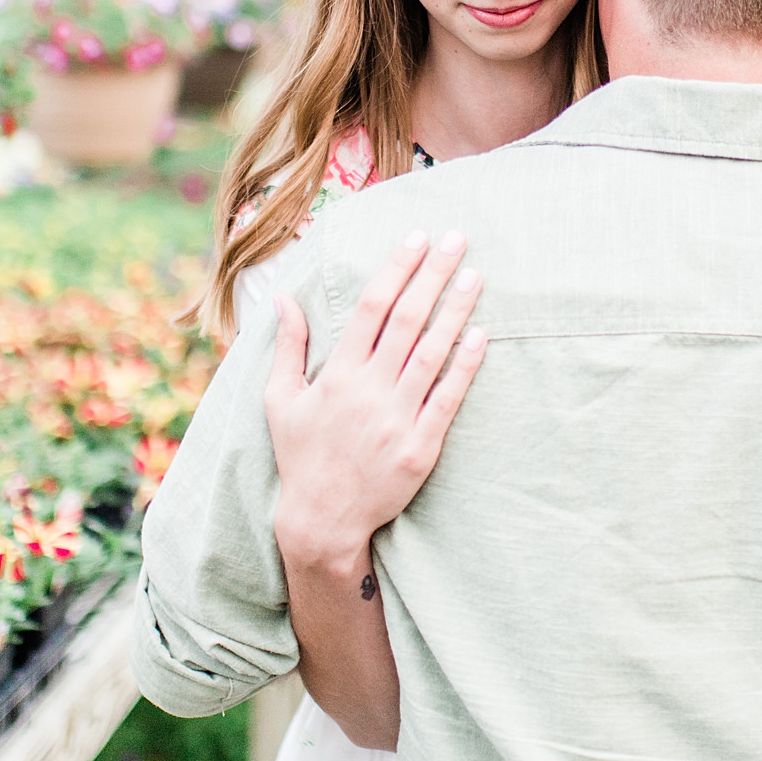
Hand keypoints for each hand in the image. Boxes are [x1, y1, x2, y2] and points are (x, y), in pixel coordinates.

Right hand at [267, 229, 486, 570]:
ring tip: (474, 277)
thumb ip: (289, 346)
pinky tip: (480, 337)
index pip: (371, 308)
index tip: (417, 239)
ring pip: (431, 354)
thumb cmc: (301, 455)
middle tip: (456, 239)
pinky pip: (447, 400)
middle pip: (406, 320)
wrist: (322, 521)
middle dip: (432, 275)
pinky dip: (464, 367)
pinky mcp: (420, 448)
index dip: (396, 269)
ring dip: (455, 312)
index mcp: (336, 375)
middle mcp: (368, 391)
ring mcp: (396, 420)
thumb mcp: (280, 399)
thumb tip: (283, 297)